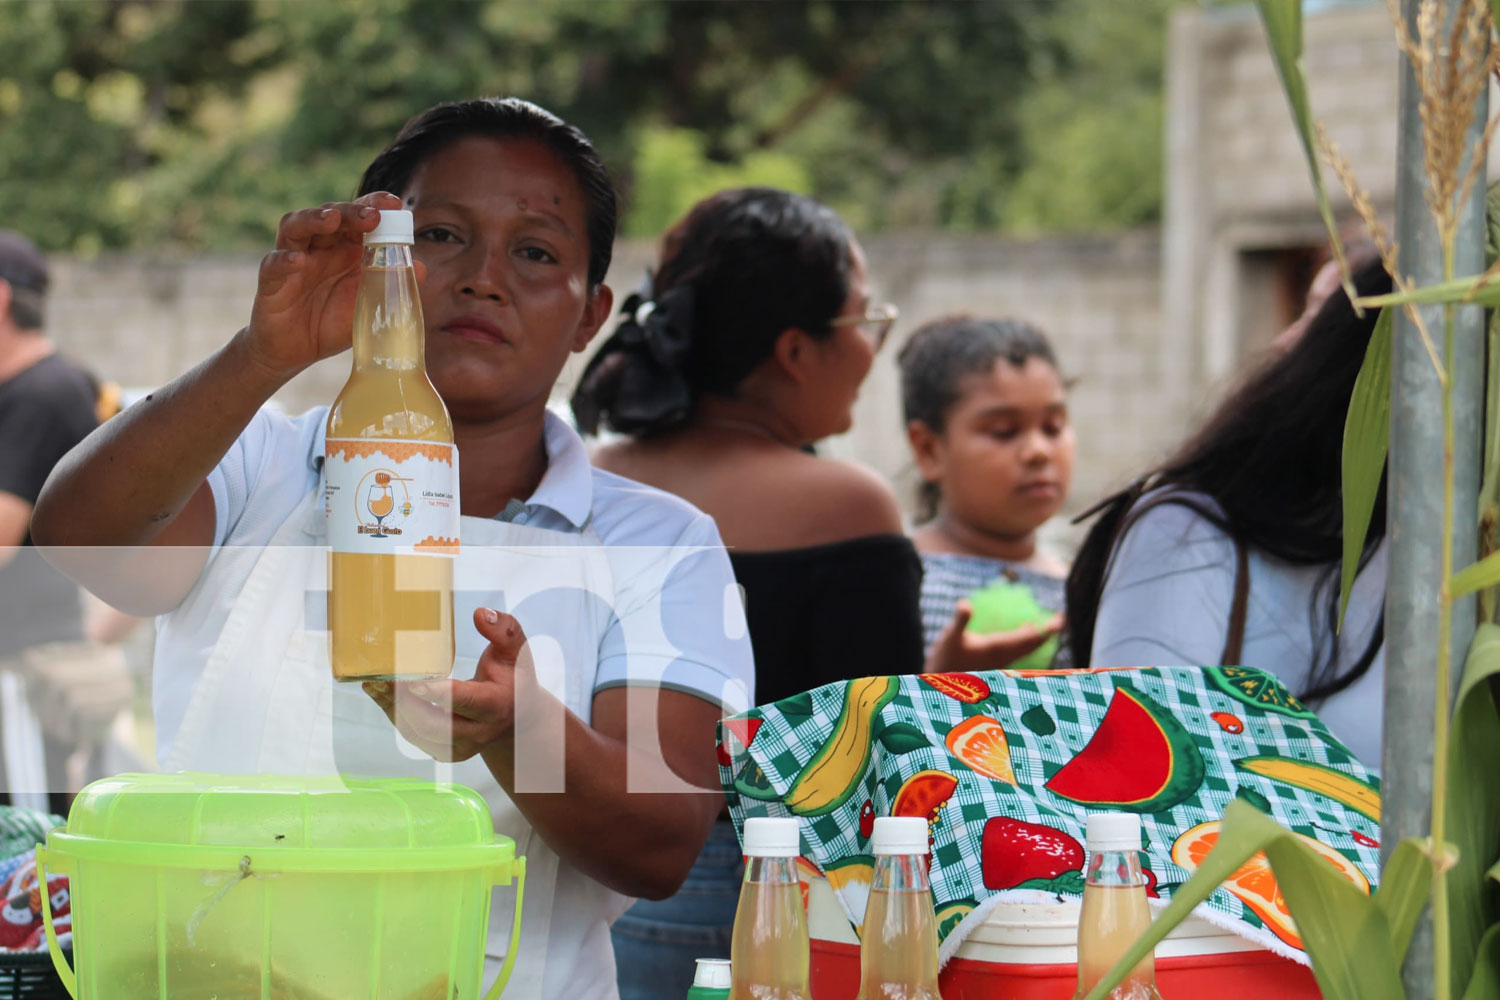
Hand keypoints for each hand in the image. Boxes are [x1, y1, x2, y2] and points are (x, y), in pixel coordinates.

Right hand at [241, 191, 423, 379]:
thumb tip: (421, 267)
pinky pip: (274, 264)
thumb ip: (391, 285)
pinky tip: (297, 261)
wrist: (295, 352)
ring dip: (313, 219)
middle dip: (351, 210)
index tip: (395, 203)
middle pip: (329, 215)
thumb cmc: (332, 322)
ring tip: (332, 219)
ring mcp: (293, 260)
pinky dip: (285, 260)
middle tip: (371, 214)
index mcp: (344, 248)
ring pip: (295, 226)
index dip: (374, 205)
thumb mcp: (368, 304)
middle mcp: (318, 247)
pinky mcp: (271, 282)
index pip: (357, 217)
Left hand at [363, 607, 536, 762]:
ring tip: (373, 683)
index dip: (439, 693)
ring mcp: (459, 748)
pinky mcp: (443, 752)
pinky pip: (413, 734)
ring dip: (393, 708)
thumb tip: (480, 613)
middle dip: (404, 702)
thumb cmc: (514, 678)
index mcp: (495, 706)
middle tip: (381, 678)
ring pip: (417, 733)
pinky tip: (380, 694)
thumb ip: (504, 630)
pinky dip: (395, 714)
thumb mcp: (517, 652)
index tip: (413, 681)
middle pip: (434, 724)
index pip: (466, 701)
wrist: (516, 718)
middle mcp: (477, 733)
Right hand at [922, 600, 1063, 673]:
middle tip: (1060, 619)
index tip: (1060, 620)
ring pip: (1027, 649)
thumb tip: (965, 604)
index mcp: (999, 648)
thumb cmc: (945, 658)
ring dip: (1037, 637)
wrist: (941, 683)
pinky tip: (1023, 630)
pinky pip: (1018, 651)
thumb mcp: (950, 636)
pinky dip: (1026, 641)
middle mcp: (1004, 657)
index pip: (1030, 638)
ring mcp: (1001, 662)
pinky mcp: (995, 664)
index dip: (1047, 629)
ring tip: (1046, 625)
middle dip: (1047, 633)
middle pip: (1033, 645)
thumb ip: (960, 620)